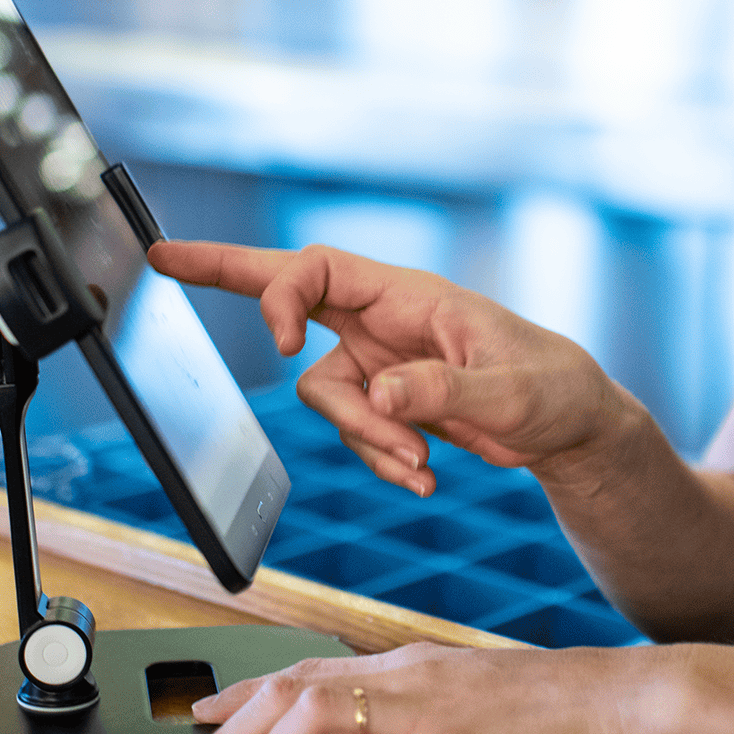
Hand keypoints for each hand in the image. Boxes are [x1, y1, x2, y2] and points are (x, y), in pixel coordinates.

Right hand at [148, 241, 631, 495]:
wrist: (570, 428)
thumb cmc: (554, 388)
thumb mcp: (510, 394)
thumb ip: (444, 390)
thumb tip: (385, 393)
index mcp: (408, 296)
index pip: (317, 270)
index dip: (281, 297)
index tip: (284, 344)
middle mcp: (382, 321)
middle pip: (286, 290)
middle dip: (224, 273)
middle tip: (163, 257)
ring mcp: (378, 361)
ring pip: (323, 396)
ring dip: (363, 438)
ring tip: (422, 465)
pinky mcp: (384, 401)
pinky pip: (352, 431)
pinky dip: (381, 459)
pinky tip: (425, 476)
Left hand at [161, 643, 657, 733]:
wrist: (619, 700)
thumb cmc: (555, 706)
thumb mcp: (471, 696)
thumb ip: (419, 710)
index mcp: (408, 665)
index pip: (306, 668)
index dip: (245, 692)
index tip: (202, 714)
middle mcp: (404, 679)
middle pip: (290, 692)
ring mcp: (424, 715)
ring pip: (314, 721)